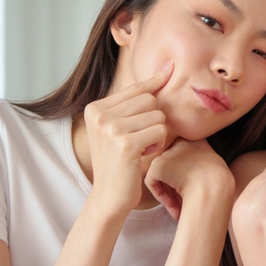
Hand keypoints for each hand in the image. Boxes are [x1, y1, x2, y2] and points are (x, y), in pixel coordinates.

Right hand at [83, 63, 172, 213]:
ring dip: (157, 133)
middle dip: (154, 119)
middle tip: (142, 138)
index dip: (154, 83)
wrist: (109, 197)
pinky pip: (160, 131)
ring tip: (142, 148)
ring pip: (157, 116)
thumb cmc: (119, 162)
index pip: (135, 89)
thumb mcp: (118, 128)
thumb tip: (165, 71)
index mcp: (95, 108)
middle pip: (149, 100)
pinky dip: (158, 144)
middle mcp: (100, 115)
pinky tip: (144, 155)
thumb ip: (133, 103)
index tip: (170, 68)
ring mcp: (111, 128)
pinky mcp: (126, 143)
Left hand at [145, 138, 232, 219]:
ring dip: (170, 194)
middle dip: (176, 187)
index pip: (185, 159)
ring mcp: (168, 152)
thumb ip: (199, 166)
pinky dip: (160, 195)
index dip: (187, 177)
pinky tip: (174, 206)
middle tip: (184, 204)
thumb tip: (186, 177)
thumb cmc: (219, 184)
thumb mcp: (213, 169)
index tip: (194, 191)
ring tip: (179, 210)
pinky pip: (152, 182)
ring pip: (162, 175)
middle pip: (173, 167)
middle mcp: (181, 142)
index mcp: (196, 140)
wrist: (214, 188)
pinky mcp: (157, 165)